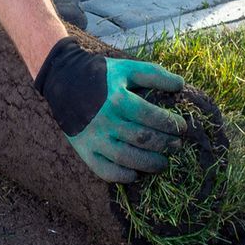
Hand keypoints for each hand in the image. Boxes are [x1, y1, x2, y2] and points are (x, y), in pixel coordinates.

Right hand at [34, 37, 187, 182]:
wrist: (62, 80)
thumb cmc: (100, 74)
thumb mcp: (126, 68)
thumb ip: (153, 74)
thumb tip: (181, 84)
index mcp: (117, 99)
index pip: (151, 116)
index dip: (170, 124)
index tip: (182, 128)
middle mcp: (105, 120)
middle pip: (141, 138)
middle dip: (164, 144)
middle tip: (176, 146)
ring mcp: (93, 138)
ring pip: (125, 157)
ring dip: (148, 163)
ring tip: (162, 163)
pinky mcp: (83, 150)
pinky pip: (103, 170)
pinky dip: (121, 176)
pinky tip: (135, 175)